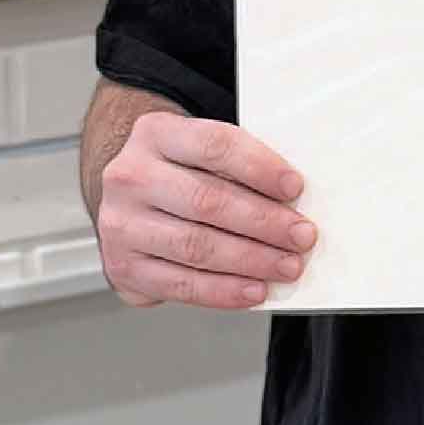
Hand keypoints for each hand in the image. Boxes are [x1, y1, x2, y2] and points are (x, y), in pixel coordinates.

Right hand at [94, 111, 316, 309]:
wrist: (126, 197)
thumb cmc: (178, 171)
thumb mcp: (197, 149)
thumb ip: (237, 164)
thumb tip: (292, 197)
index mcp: (156, 133)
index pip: (214, 146)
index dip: (259, 168)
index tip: (295, 188)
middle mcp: (131, 177)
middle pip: (207, 201)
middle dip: (264, 222)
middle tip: (301, 235)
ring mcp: (122, 225)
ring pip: (196, 246)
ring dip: (251, 260)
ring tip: (287, 265)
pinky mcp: (123, 268)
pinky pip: (181, 285)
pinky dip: (224, 291)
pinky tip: (254, 289)